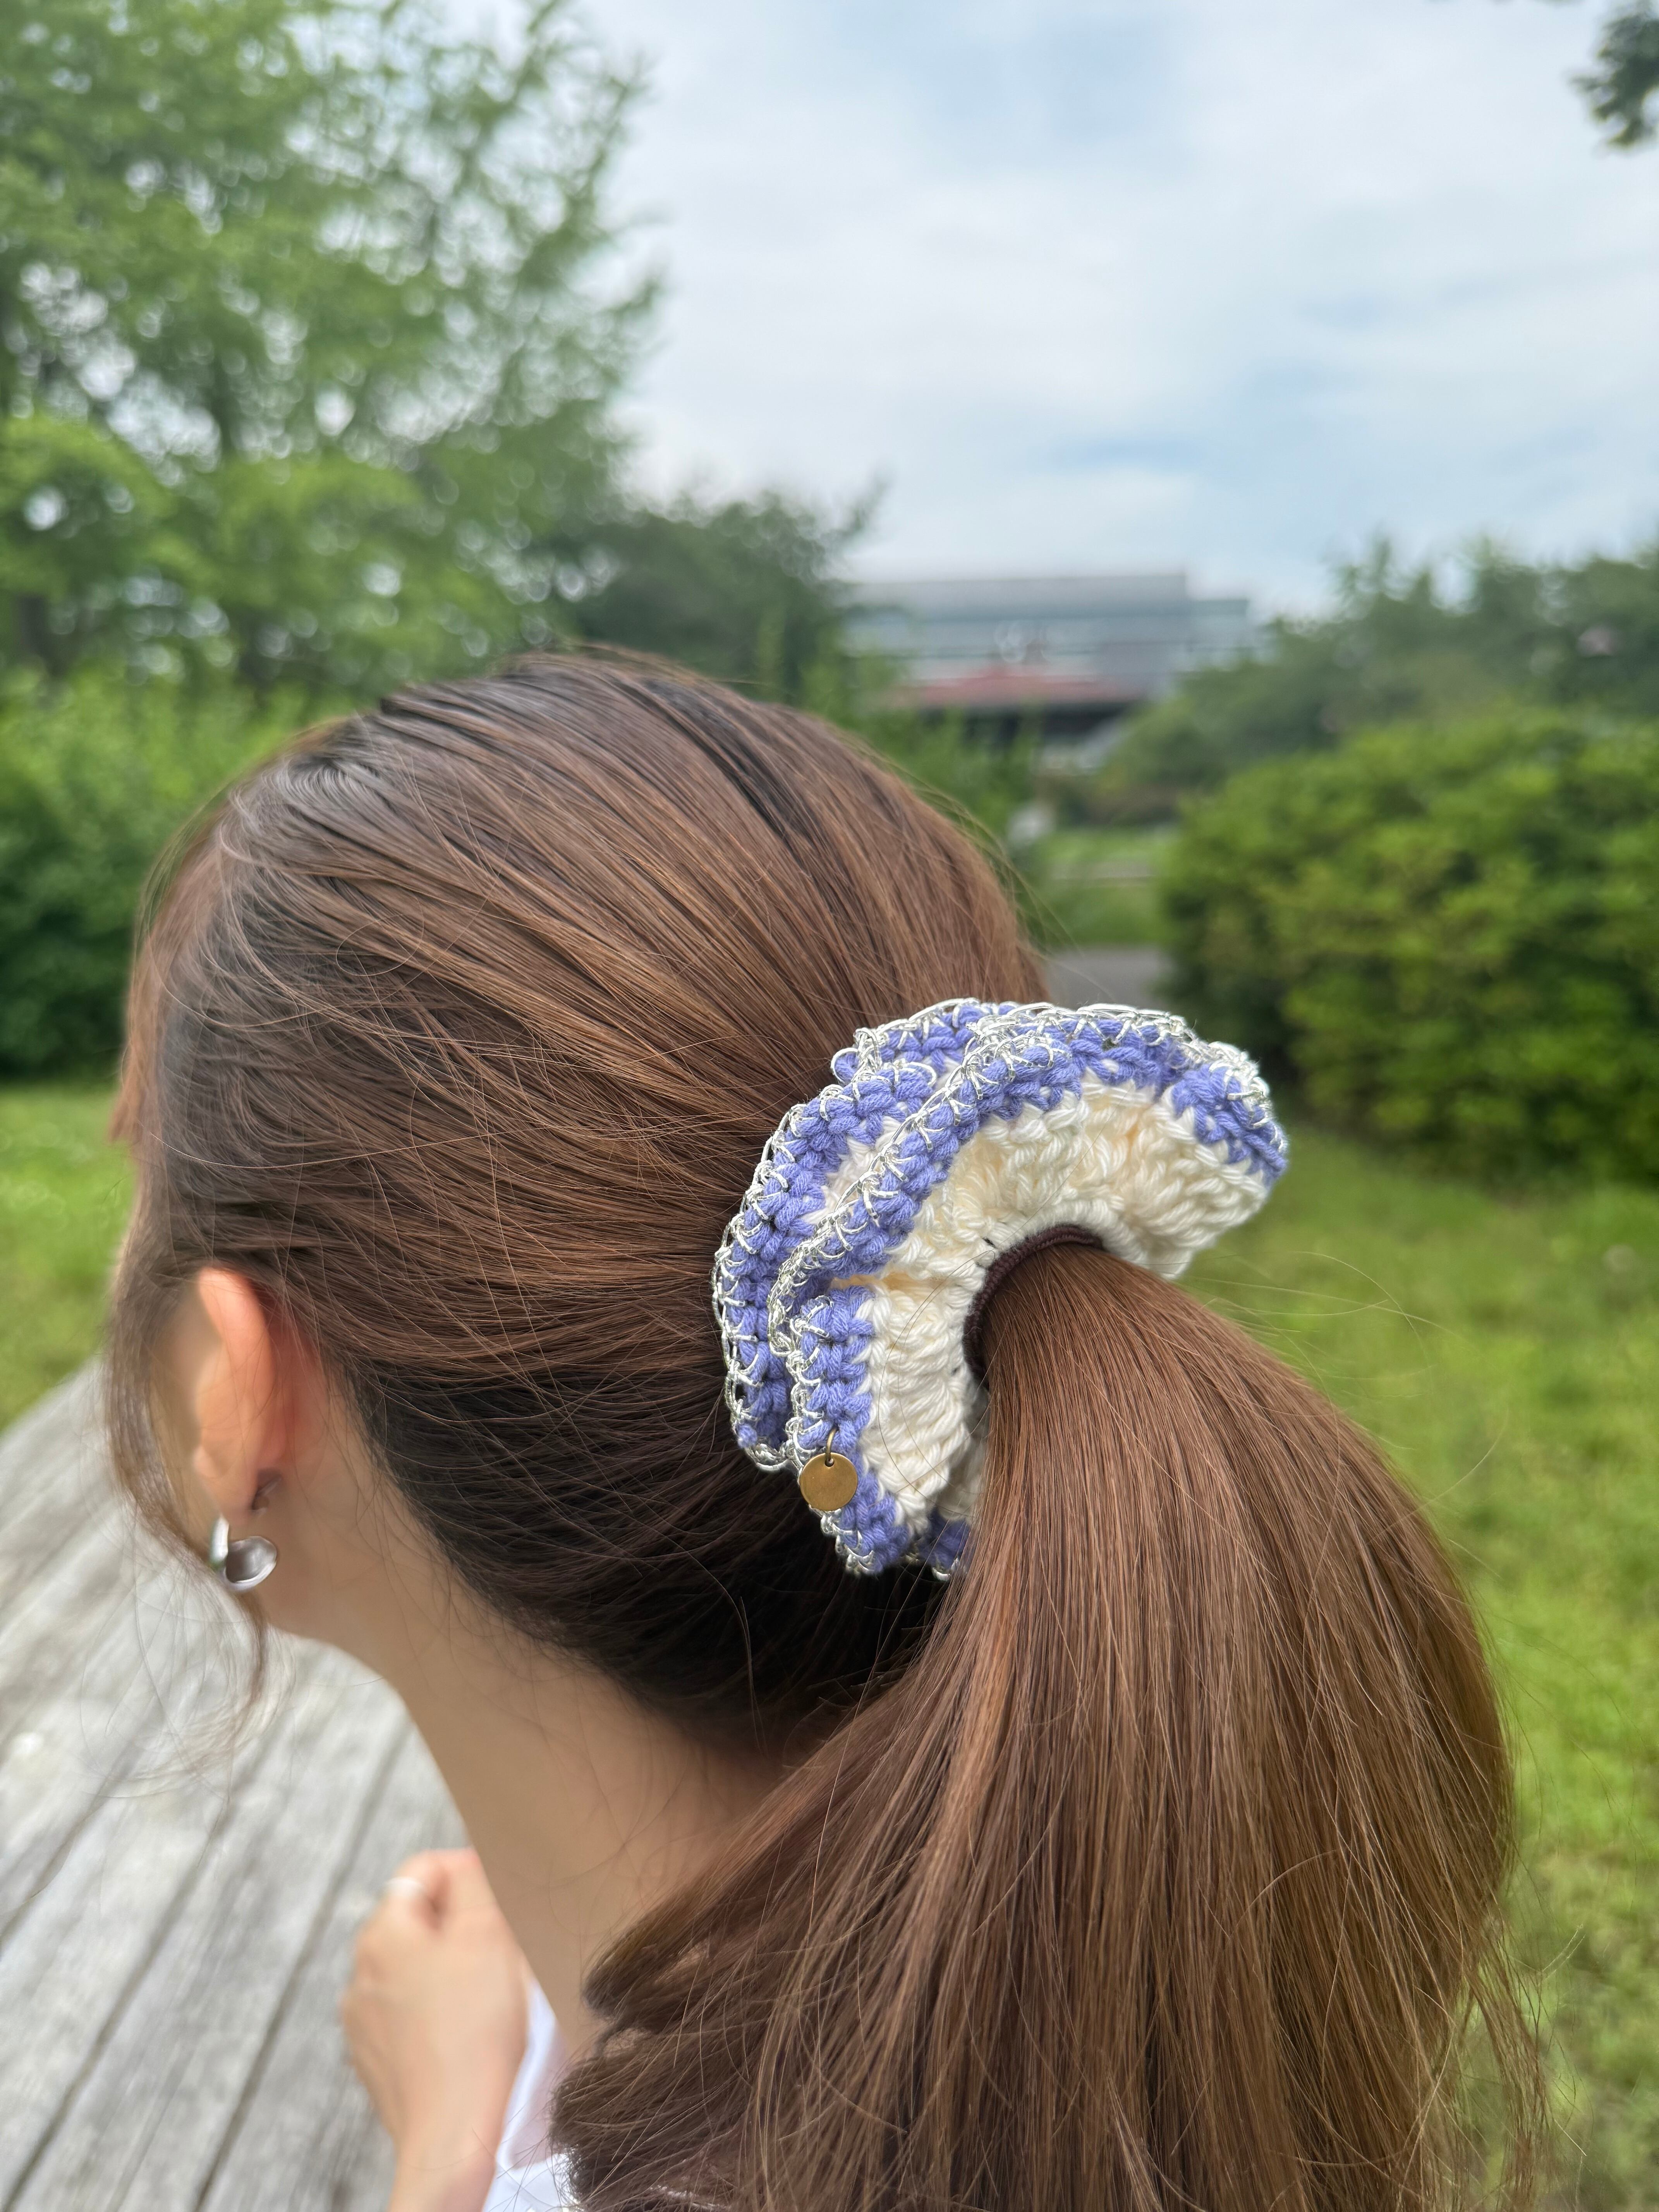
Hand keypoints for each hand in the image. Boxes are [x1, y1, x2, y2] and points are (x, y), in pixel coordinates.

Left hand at [342, 1848, 529, 2211]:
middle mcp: (359, 1973)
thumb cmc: (475, 2034)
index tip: (502, 1906)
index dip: (470, 1876)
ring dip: (452, 1974)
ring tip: (489, 2002)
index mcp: (381, 1932)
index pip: (425, 1869)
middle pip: (420, 1922)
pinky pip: (413, 2018)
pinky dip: (440, 2017)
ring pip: (417, 1971)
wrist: (454, 2137)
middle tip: (503, 1955)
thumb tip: (464, 1862)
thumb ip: (473, 1879)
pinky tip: (468, 2039)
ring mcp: (363, 2023)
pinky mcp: (377, 2063)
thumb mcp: (487, 1934)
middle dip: (463, 1929)